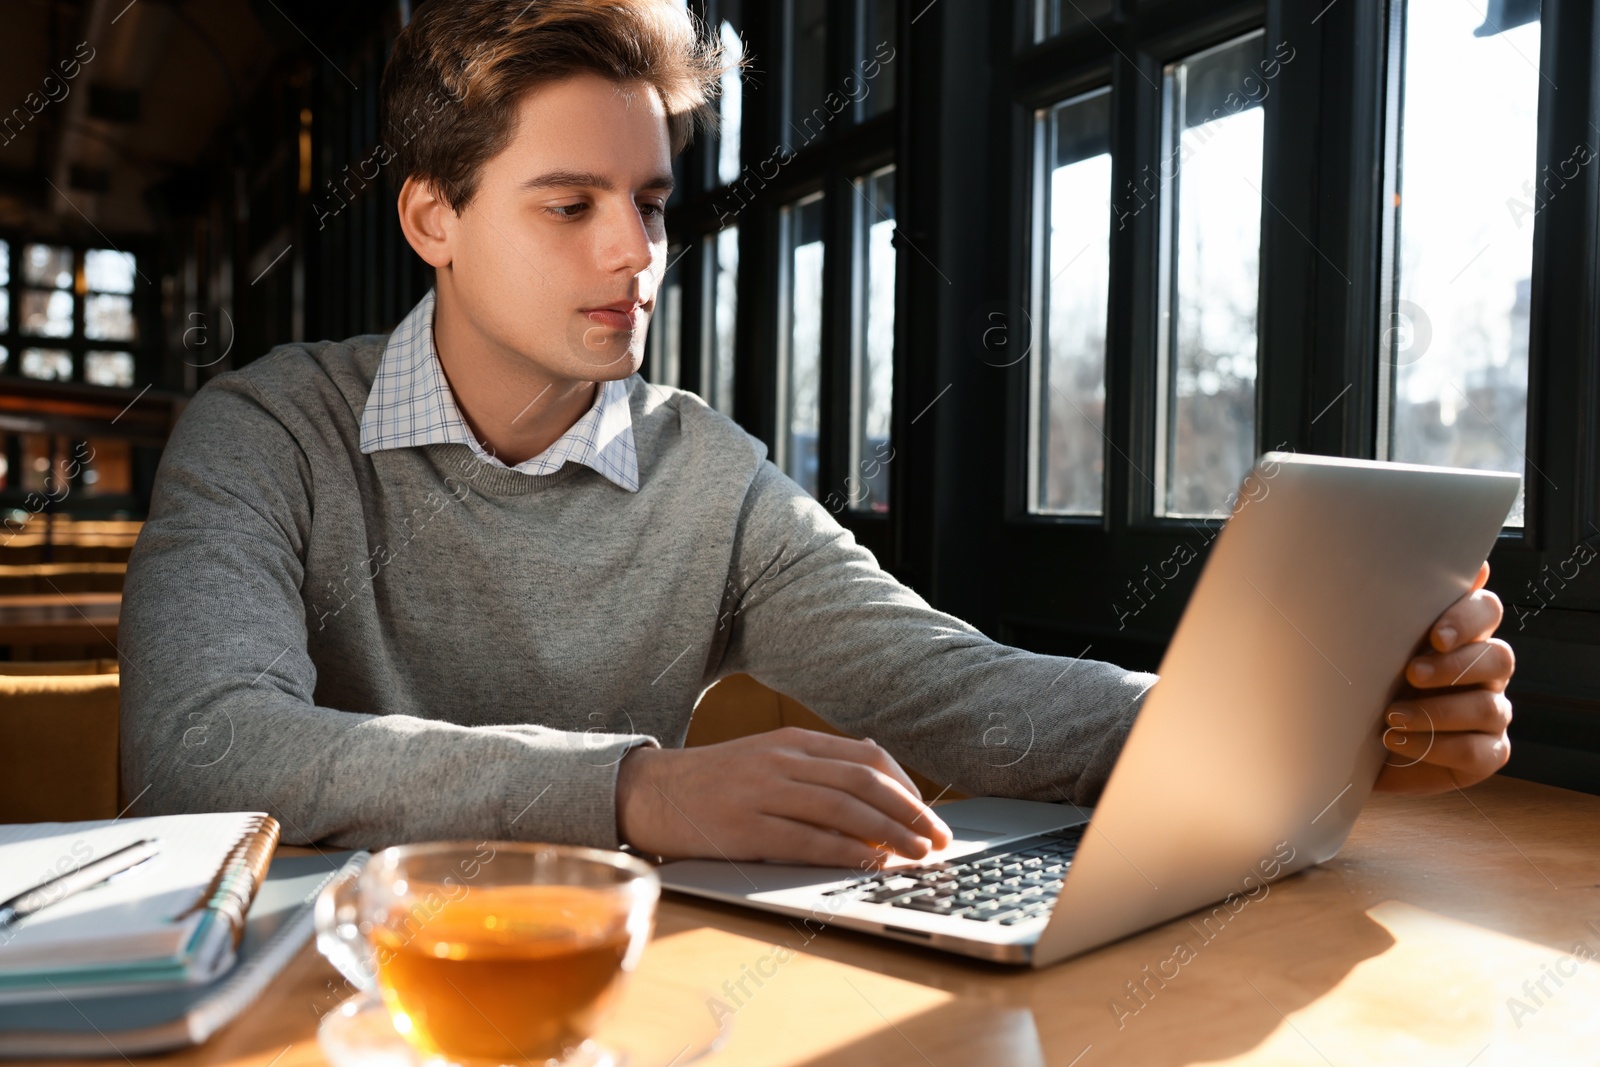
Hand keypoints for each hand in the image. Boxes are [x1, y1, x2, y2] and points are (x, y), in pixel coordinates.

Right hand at [615, 727, 953, 865]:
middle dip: (911, 814)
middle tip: (938, 840)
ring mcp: (762, 792)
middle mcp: (783, 761)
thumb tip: (877, 771)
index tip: (930, 816)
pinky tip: (870, 864)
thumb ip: (817, 763)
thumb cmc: (715, 782)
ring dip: (890, 835)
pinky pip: (808, 840)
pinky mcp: (744, 828)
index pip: (868, 759)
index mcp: (793, 742)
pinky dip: (847, 853)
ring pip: (844, 810)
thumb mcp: (767, 757)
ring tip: (916, 857)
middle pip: (865, 784)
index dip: (908, 789)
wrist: (649, 791)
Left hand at [1374, 562, 1513, 793]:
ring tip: (1392, 716)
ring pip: (1489, 706)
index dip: (1469, 618)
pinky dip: (1436, 746)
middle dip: (1454, 666)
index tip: (1436, 635)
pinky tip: (1399, 740)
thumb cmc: (1366, 687)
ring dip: (1437, 711)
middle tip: (1411, 674)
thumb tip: (1411, 569)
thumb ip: (1392, 611)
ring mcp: (1491, 713)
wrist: (1352, 747)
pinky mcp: (1487, 752)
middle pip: (1499, 657)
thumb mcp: (1370, 648)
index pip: (1487, 610)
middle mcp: (1484, 672)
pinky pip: (1480, 750)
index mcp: (1461, 636)